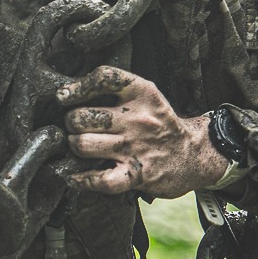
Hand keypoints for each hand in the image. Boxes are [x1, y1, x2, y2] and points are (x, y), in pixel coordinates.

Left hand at [57, 65, 231, 197]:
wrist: (193, 154)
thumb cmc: (159, 124)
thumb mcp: (146, 96)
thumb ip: (115, 90)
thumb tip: (68, 92)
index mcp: (142, 93)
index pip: (104, 78)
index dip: (77, 87)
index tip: (64, 96)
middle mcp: (138, 119)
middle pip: (82, 116)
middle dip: (71, 123)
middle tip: (75, 127)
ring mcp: (137, 148)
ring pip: (84, 145)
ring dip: (74, 147)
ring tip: (79, 145)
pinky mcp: (138, 174)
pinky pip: (100, 179)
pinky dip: (81, 180)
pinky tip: (75, 177)